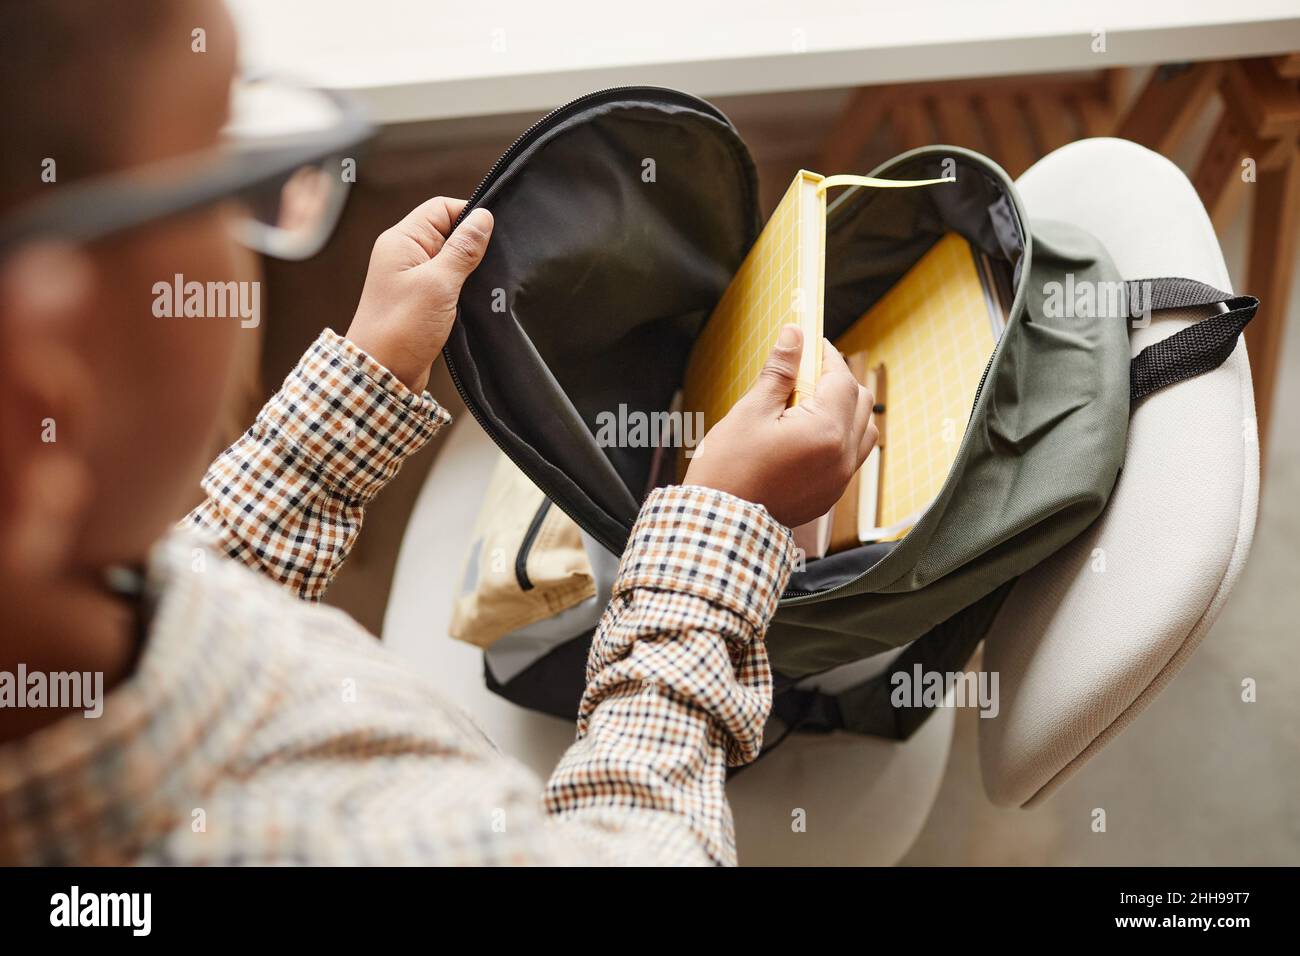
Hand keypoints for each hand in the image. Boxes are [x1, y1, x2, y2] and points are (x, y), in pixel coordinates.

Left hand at [345, 197, 493, 392]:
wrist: (382, 374)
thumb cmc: (402, 326)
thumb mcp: (439, 283)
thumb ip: (463, 249)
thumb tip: (483, 217)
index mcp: (401, 240)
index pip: (441, 208)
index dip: (469, 216)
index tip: (493, 236)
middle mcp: (405, 255)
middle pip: (448, 232)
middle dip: (473, 244)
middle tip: (494, 263)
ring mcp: (412, 278)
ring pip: (451, 259)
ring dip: (470, 269)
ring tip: (487, 283)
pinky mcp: (421, 300)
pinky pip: (448, 282)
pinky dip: (464, 287)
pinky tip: (477, 298)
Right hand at [684, 324, 876, 528]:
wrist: (721, 525)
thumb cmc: (729, 470)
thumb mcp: (751, 412)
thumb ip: (779, 372)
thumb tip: (793, 336)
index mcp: (826, 432)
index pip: (841, 378)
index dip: (827, 356)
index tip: (810, 344)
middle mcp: (843, 457)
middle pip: (860, 401)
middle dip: (837, 380)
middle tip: (805, 372)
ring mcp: (840, 479)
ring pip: (863, 430)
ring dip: (845, 409)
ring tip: (810, 404)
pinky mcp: (830, 494)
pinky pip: (851, 457)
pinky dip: (840, 437)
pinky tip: (809, 433)